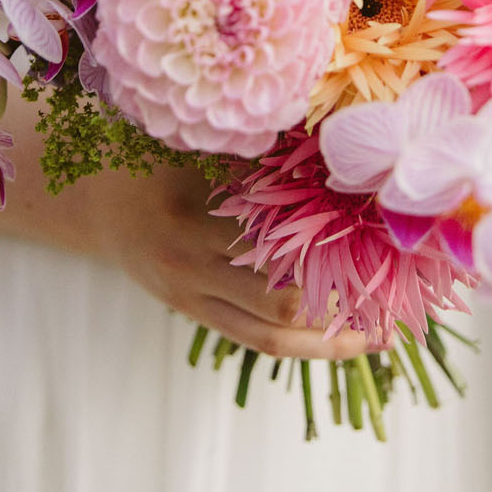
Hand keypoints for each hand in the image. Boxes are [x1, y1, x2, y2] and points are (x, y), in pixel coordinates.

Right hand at [98, 161, 369, 361]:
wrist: (95, 204)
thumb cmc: (150, 159)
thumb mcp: (194, 146)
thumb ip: (254, 154)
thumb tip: (335, 151)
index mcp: (190, 217)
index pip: (274, 243)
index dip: (330, 246)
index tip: (382, 239)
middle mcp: (190, 266)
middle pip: (279, 302)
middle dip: (341, 302)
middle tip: (397, 293)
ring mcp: (191, 298)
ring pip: (271, 336)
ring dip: (330, 339)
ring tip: (383, 333)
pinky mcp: (194, 314)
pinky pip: (255, 341)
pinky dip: (303, 346)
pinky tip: (344, 339)